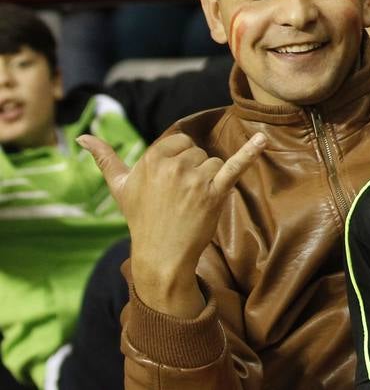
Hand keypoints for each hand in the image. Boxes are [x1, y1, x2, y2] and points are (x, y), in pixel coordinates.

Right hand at [78, 132, 265, 314]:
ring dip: (209, 181)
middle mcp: (173, 165)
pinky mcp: (215, 191)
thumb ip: (105, 159)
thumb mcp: (120, 187)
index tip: (170, 183)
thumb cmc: (141, 219)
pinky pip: (235, 166)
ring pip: (215, 163)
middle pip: (199, 152)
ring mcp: (194, 178)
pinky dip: (251, 152)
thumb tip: (82, 138)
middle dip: (194, 172)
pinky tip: (263, 139)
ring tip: (192, 203)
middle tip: (179, 198)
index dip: (179, 161)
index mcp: (151, 158)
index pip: (180, 142)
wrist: (161, 255)